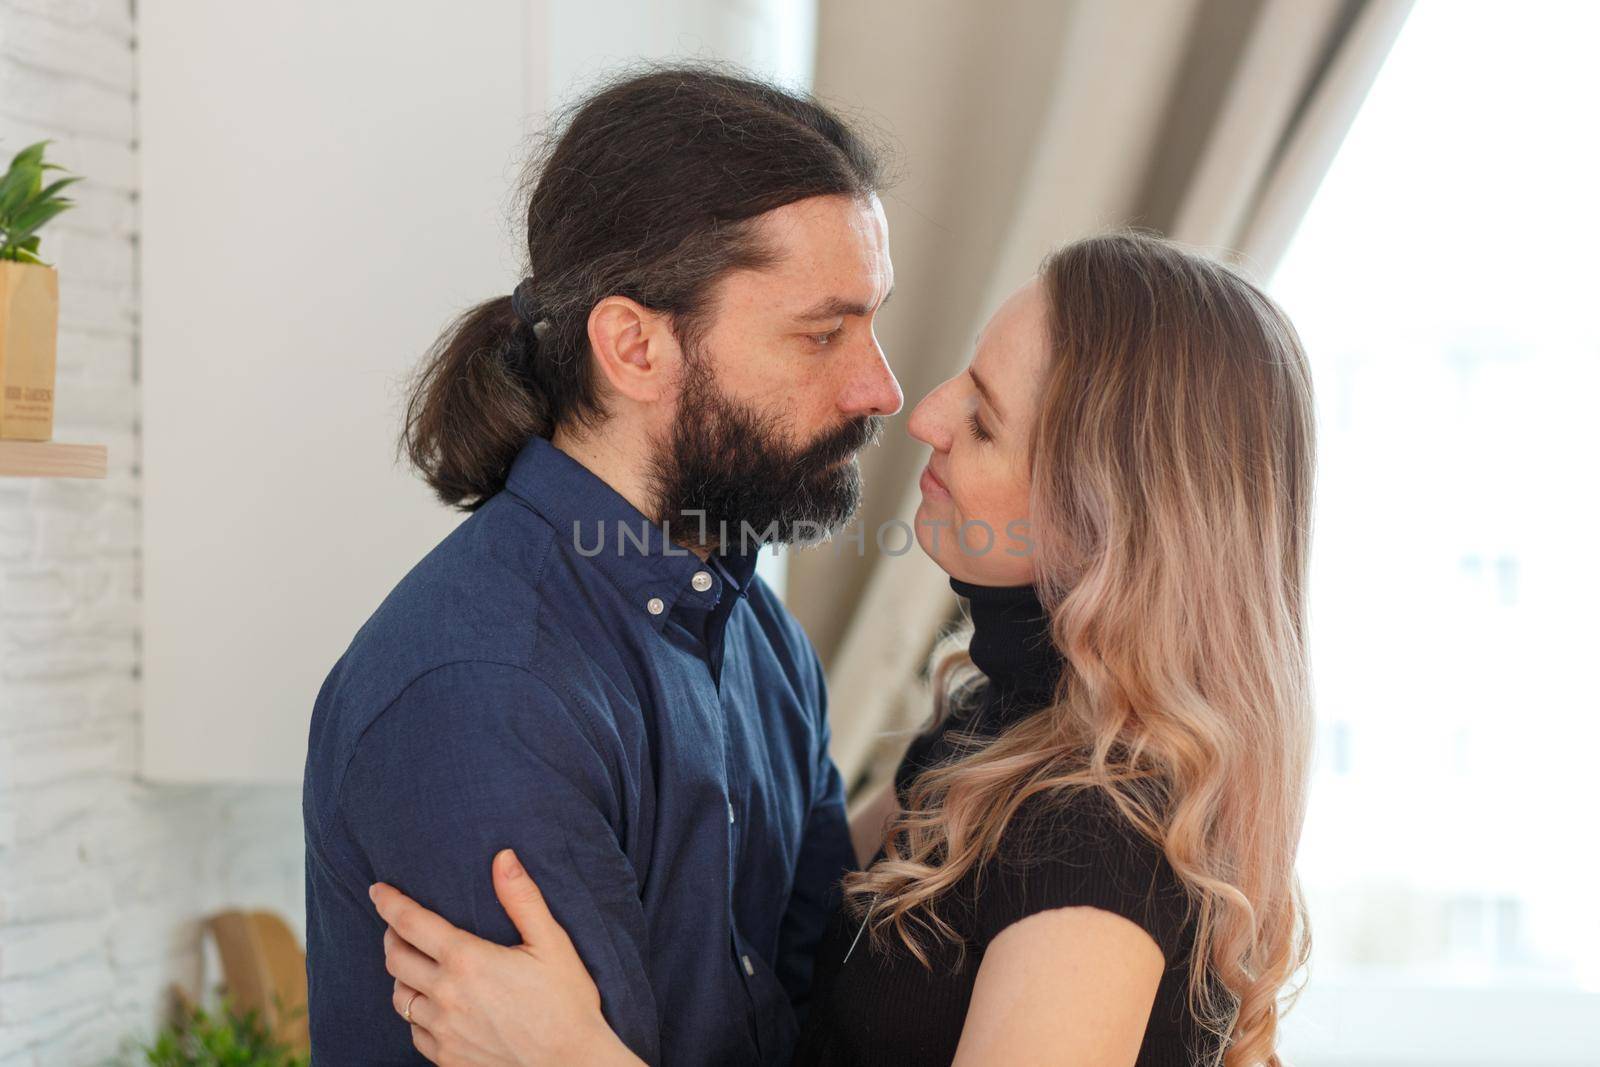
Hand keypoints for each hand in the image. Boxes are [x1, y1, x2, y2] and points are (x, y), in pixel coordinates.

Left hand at [369, 848, 643, 1066]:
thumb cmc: (566, 1003)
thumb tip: (503, 857)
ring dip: (401, 975)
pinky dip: (415, 1012)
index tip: (378, 891)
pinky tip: (430, 1006)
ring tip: (413, 964)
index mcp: (467, 960)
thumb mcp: (551, 942)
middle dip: (391, 935)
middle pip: (395, 958)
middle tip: (397, 925)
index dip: (389, 903)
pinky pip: (414, 1031)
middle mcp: (445, 996)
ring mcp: (442, 1031)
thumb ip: (522, 898)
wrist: (572, 1064)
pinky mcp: (447, 1058)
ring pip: (400, 996)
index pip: (411, 923)